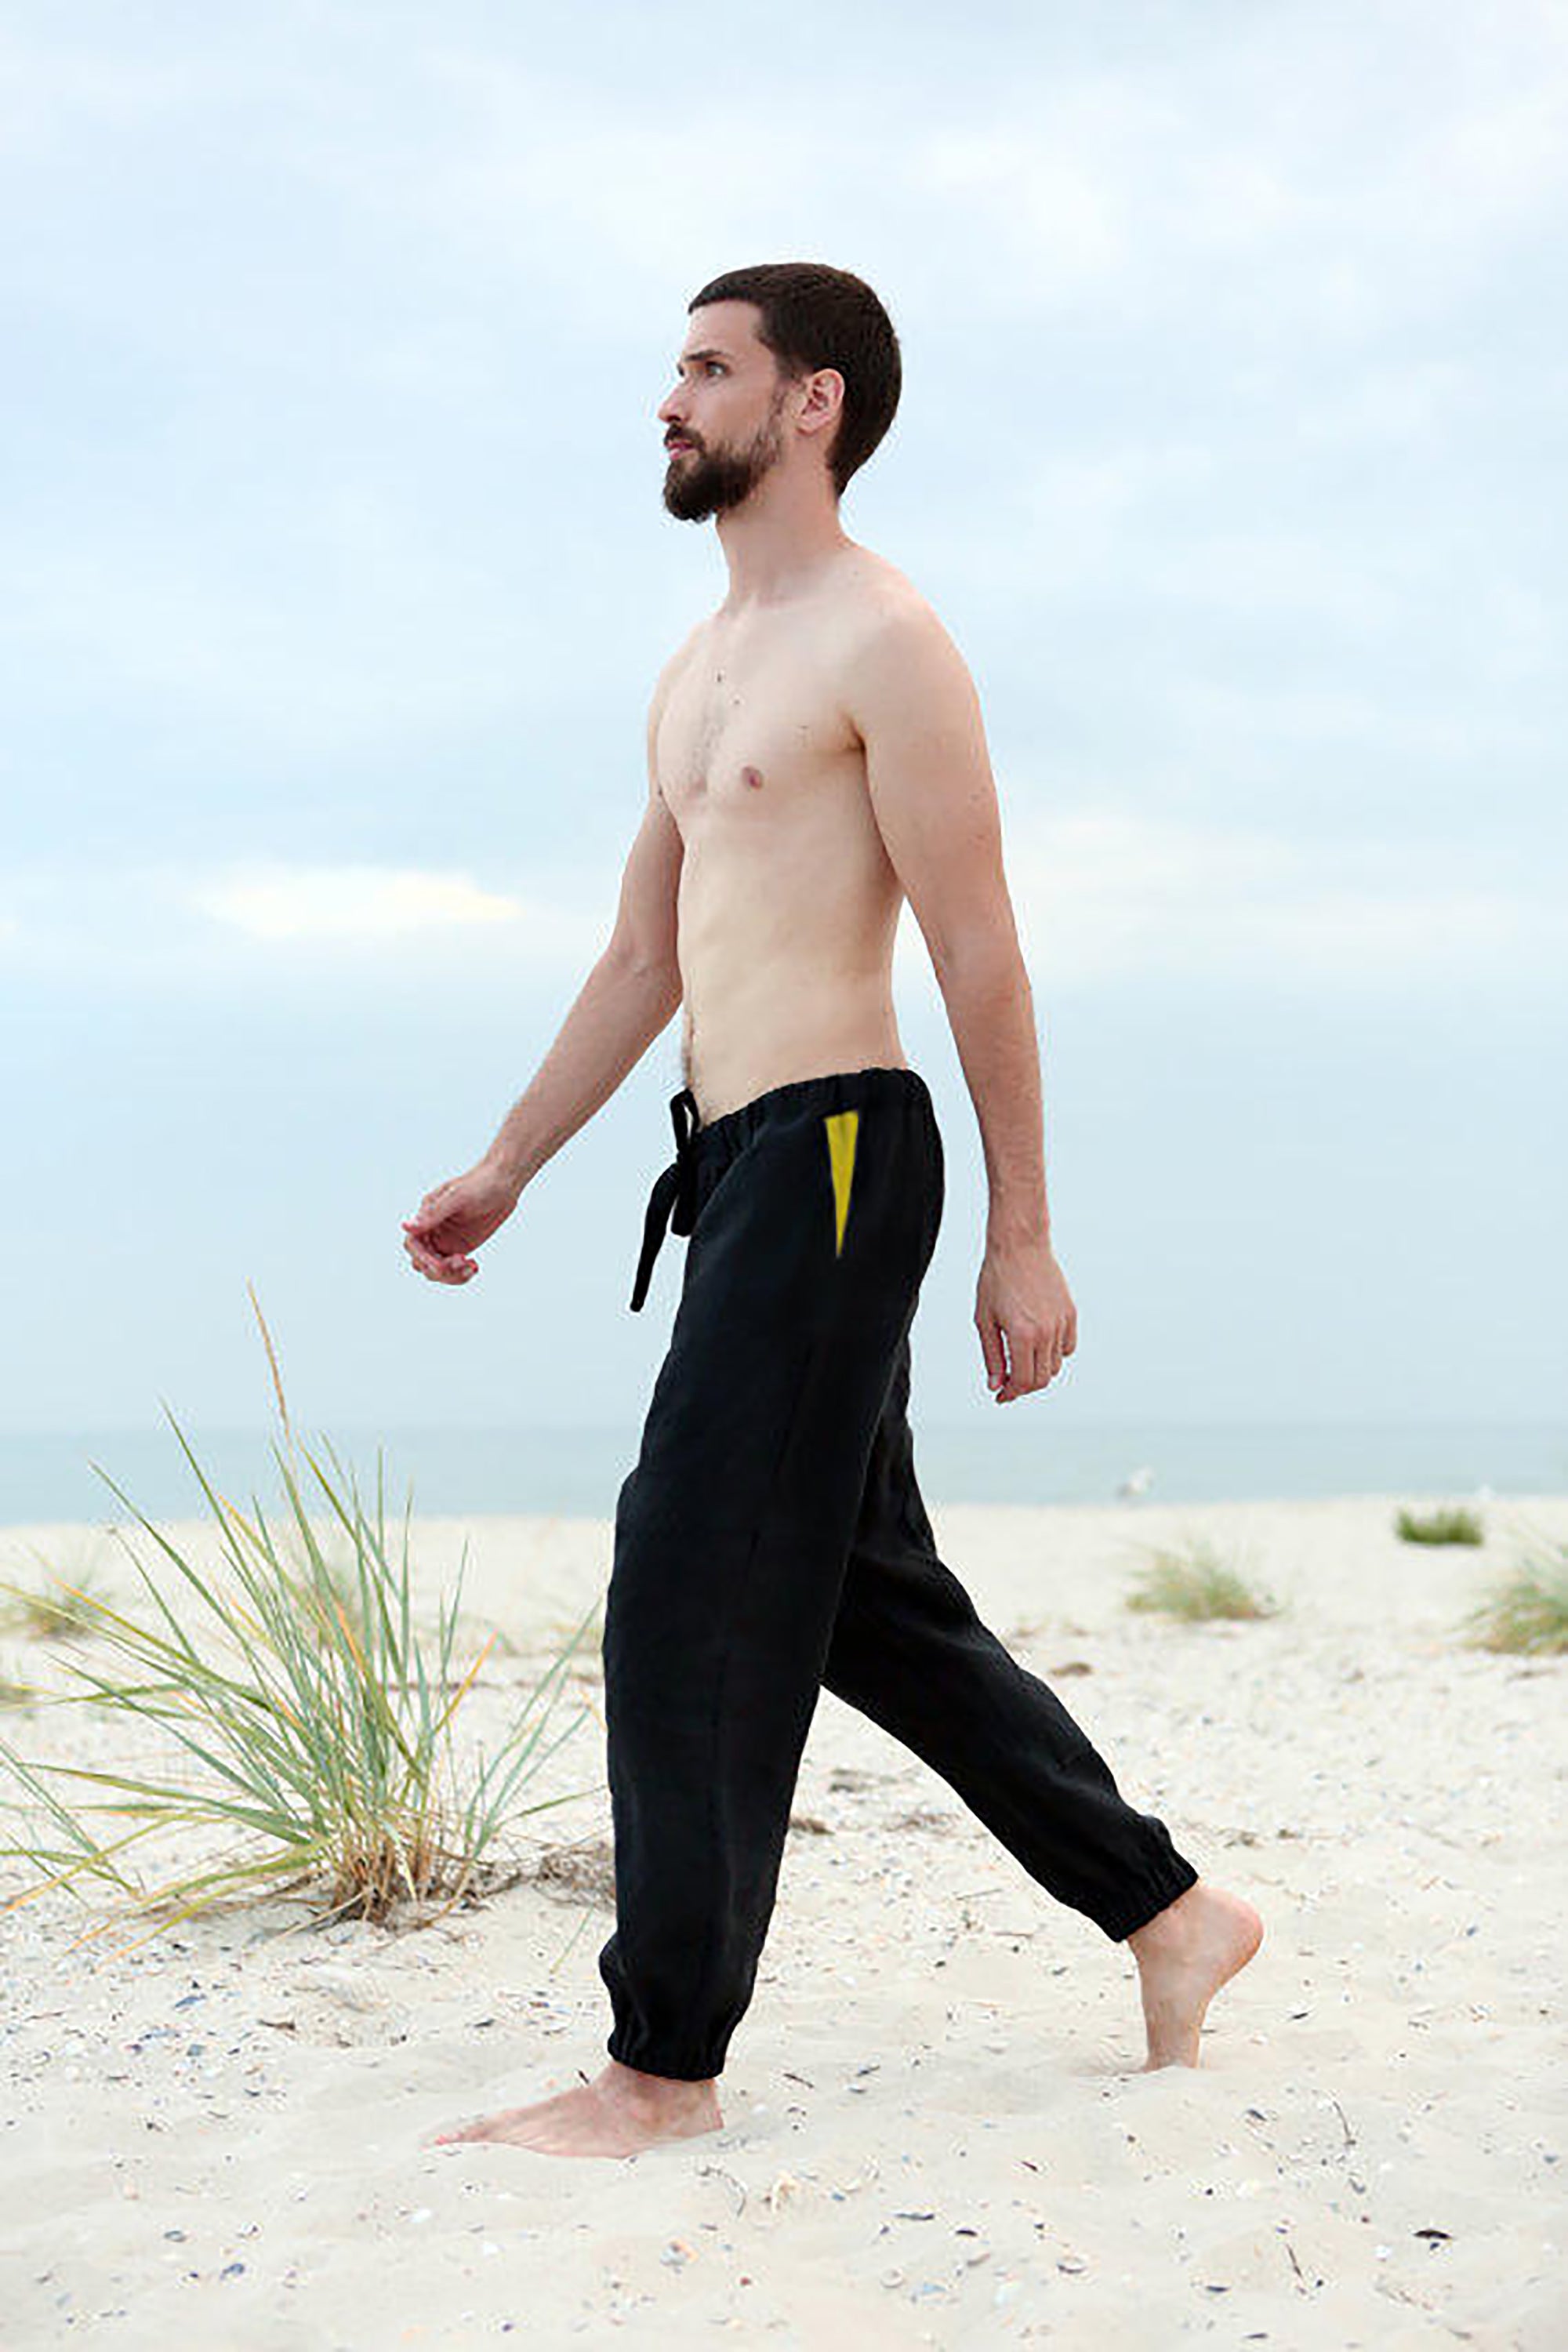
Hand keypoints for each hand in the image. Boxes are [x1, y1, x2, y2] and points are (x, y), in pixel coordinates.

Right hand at [401, 1159, 519, 1284]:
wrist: (504, 1183)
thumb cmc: (480, 1183)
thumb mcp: (457, 1197)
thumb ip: (432, 1214)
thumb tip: (405, 1226)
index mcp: (426, 1216)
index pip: (413, 1244)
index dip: (422, 1258)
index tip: (440, 1266)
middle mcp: (433, 1230)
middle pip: (422, 1262)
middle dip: (439, 1269)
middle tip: (462, 1262)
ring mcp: (446, 1240)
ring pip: (437, 1270)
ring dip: (451, 1275)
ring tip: (471, 1267)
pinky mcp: (460, 1247)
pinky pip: (453, 1269)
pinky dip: (461, 1274)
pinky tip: (475, 1267)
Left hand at [976, 1232, 1076, 1402]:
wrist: (1019, 1246)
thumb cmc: (997, 1278)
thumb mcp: (985, 1320)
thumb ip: (992, 1355)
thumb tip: (996, 1384)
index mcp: (1022, 1335)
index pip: (1022, 1381)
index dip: (1010, 1393)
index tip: (1001, 1395)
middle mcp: (1046, 1332)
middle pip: (1040, 1378)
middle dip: (1023, 1386)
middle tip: (1008, 1382)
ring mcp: (1061, 1322)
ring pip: (1055, 1365)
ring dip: (1038, 1370)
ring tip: (1020, 1360)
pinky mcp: (1070, 1313)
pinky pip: (1067, 1347)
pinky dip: (1054, 1354)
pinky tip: (1038, 1345)